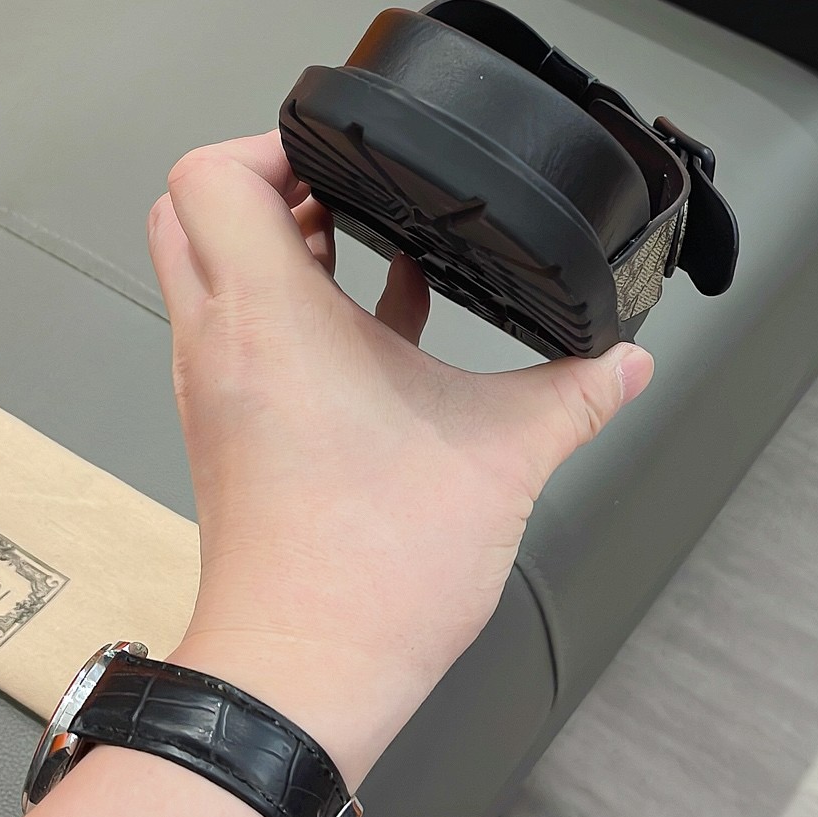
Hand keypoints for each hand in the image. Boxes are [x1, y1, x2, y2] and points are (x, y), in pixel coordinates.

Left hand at [148, 132, 652, 787]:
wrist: (303, 674)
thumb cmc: (371, 571)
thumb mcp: (502, 458)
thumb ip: (576, 396)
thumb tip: (627, 366)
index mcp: (271, 318)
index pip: (213, 175)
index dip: (272, 141)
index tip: (342, 152)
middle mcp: (222, 343)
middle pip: (190, 211)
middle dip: (264, 183)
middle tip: (345, 186)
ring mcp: (216, 388)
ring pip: (206, 271)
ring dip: (274, 243)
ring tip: (364, 242)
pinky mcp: (229, 430)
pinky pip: (238, 330)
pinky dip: (288, 305)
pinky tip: (375, 323)